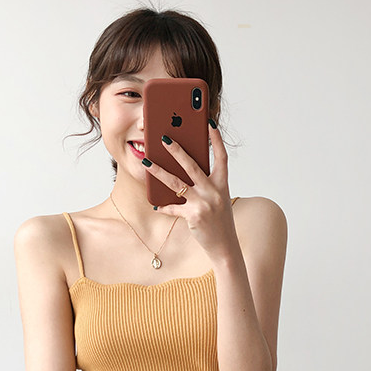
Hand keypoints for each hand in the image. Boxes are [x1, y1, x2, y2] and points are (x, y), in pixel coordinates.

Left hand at [144, 123, 238, 261]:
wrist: (225, 246)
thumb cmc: (219, 221)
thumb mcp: (218, 199)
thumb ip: (206, 184)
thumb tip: (185, 169)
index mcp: (222, 184)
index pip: (221, 157)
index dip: (216, 140)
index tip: (209, 123)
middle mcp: (214, 191)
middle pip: (193, 165)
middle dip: (177, 150)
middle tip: (163, 138)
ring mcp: (204, 203)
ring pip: (176, 183)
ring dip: (158, 171)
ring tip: (146, 162)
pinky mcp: (194, 215)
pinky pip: (173, 207)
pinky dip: (164, 206)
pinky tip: (155, 204)